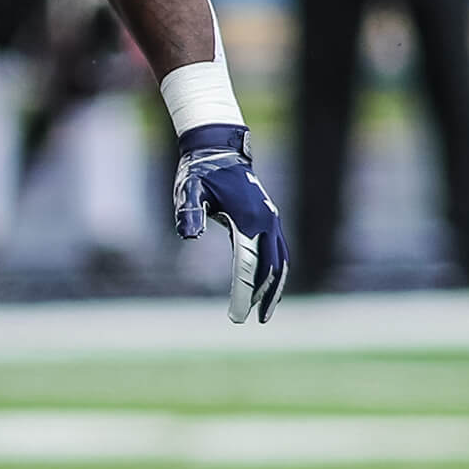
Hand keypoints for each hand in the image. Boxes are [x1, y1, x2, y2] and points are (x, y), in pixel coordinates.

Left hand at [174, 125, 289, 322]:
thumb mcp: (188, 189)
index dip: (244, 293)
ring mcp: (271, 220)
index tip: (237, 317)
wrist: (218, 148)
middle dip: (263, 295)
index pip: (248, 265)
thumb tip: (189, 237)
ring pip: (280, 261)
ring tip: (265, 313)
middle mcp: (266, 221)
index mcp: (248, 218)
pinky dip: (276, 271)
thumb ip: (189, 212)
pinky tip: (268, 287)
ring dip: (275, 287)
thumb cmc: (199, 170)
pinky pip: (279, 251)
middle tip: (252, 320)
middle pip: (271, 267)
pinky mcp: (269, 219)